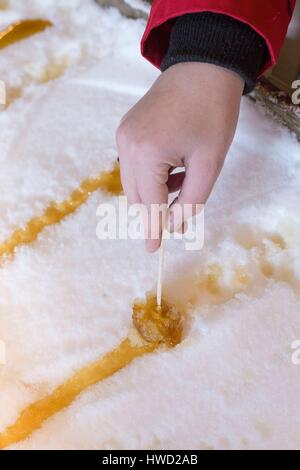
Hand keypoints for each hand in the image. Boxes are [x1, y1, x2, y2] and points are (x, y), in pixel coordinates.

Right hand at [116, 62, 243, 251]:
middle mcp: (126, 145)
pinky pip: (133, 165)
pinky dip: (150, 175)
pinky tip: (173, 165)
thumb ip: (192, 200)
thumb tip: (175, 225)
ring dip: (155, 192)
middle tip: (181, 214)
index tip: (153, 251)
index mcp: (146, 153)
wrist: (203, 67)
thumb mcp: (210, 162)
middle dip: (156, 209)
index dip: (154, 229)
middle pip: (136, 195)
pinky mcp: (126, 129)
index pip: (149, 203)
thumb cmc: (212, 113)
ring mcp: (123, 135)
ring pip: (133, 182)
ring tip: (184, 178)